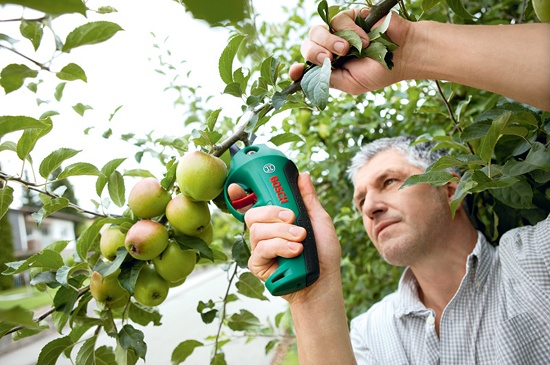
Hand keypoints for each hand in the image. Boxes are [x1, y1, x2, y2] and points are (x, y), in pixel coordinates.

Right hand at [240, 173, 342, 303]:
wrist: (324, 282)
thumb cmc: (323, 253)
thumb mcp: (319, 221)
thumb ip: (308, 199)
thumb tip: (302, 175)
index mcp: (276, 219)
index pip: (255, 202)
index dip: (242, 193)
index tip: (239, 186)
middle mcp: (265, 232)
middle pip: (253, 214)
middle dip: (273, 212)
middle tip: (293, 218)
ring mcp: (260, 248)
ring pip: (257, 230)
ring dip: (282, 232)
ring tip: (301, 240)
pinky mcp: (258, 265)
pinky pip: (261, 249)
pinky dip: (280, 247)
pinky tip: (295, 251)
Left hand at [289, 8, 412, 93]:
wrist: (404, 54)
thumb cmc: (380, 72)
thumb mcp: (351, 84)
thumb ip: (329, 79)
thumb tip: (306, 76)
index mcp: (329, 66)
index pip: (305, 66)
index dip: (297, 69)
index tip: (295, 71)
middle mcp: (330, 48)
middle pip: (307, 46)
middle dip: (315, 53)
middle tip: (331, 58)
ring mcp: (338, 32)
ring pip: (317, 31)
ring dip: (329, 41)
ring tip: (346, 49)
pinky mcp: (349, 18)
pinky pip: (338, 20)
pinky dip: (349, 31)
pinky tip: (364, 41)